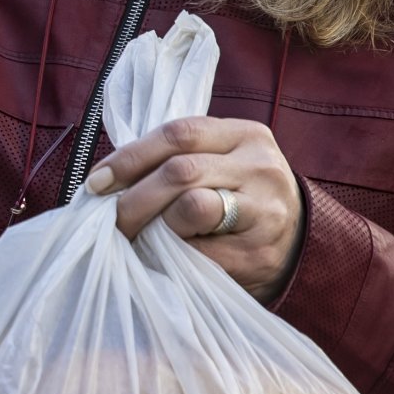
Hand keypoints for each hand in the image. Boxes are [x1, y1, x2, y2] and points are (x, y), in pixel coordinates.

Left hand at [87, 116, 304, 298]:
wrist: (297, 243)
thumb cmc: (240, 198)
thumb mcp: (220, 164)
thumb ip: (177, 160)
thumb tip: (105, 180)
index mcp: (244, 135)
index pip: (177, 134)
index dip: (130, 157)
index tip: (96, 182)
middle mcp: (259, 166)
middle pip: (180, 171)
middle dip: (133, 198)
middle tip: (110, 220)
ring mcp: (265, 210)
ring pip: (192, 208)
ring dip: (153, 226)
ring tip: (139, 238)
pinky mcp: (261, 252)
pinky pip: (201, 253)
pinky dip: (173, 257)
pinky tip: (165, 259)